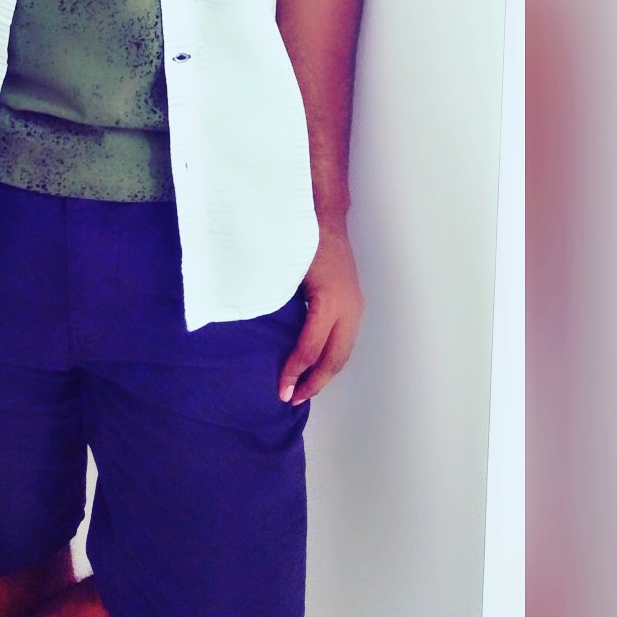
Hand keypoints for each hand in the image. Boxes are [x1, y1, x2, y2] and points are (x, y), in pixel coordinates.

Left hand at [278, 225, 362, 403]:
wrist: (325, 216)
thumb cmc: (301, 239)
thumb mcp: (286, 272)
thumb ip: (276, 301)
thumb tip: (261, 334)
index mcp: (330, 301)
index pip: (311, 347)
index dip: (295, 371)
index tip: (281, 389)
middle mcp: (348, 308)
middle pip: (335, 358)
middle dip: (314, 382)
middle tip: (291, 399)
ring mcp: (355, 306)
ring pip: (343, 352)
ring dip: (324, 373)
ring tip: (304, 389)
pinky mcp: (354, 304)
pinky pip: (345, 339)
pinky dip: (331, 357)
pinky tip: (316, 364)